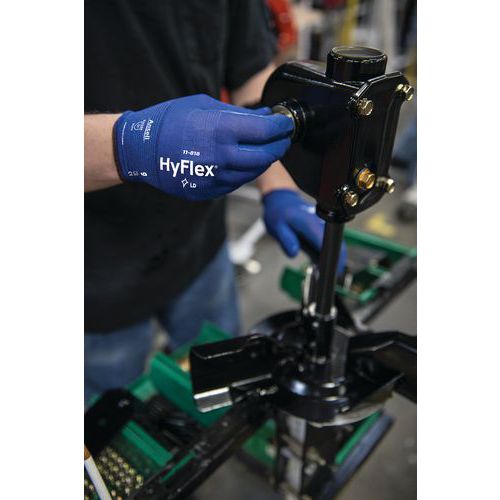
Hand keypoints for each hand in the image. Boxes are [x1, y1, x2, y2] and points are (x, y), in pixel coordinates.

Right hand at [113, 94, 293, 199]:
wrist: (140, 150)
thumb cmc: (169, 122)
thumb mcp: (203, 106)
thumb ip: (237, 114)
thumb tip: (264, 117)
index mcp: (222, 130)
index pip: (267, 132)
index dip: (282, 128)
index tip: (285, 123)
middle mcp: (222, 156)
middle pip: (266, 156)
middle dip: (279, 146)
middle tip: (282, 138)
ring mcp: (216, 177)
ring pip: (254, 172)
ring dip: (264, 160)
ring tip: (265, 149)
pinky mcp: (209, 191)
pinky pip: (237, 182)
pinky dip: (246, 171)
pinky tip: (244, 161)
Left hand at [263, 189, 346, 271]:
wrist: (281, 200)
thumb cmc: (278, 213)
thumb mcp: (276, 227)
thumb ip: (286, 240)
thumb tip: (294, 253)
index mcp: (310, 223)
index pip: (327, 242)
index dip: (334, 257)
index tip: (335, 270)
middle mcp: (319, 223)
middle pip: (337, 244)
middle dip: (339, 260)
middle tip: (334, 275)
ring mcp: (322, 226)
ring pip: (335, 243)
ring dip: (335, 257)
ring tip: (326, 271)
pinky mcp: (321, 229)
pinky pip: (329, 242)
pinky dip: (328, 253)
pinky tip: (321, 262)